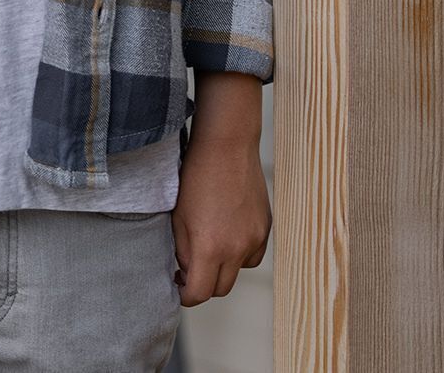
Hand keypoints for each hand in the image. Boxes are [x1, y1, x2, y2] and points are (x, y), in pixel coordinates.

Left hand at [172, 73, 269, 305]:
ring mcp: (255, 239)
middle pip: (221, 289)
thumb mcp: (178, 217)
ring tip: (209, 246)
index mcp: (210, 248)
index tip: (177, 286)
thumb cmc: (196, 177)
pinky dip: (240, 253)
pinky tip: (227, 233)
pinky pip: (253, 254)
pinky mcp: (266, 228)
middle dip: (203, 284)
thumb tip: (187, 270)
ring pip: (239, 272)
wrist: (226, 147)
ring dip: (223, 268)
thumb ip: (182, 250)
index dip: (185, 296)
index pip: (200, 293)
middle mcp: (237, 249)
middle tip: (188, 269)